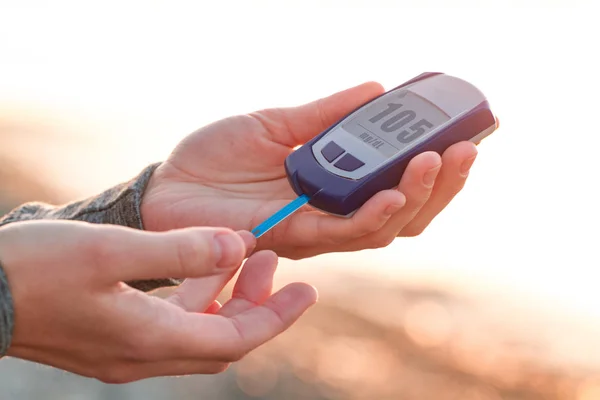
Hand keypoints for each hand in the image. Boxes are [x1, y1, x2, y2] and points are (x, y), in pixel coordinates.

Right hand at [0, 220, 315, 382]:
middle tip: (276, 264)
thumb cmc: (35, 270)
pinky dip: (196, 302)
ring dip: (226, 301)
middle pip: (223, 341)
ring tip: (243, 258)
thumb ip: (181, 249)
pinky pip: (171, 327)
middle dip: (257, 306)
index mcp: (149, 339)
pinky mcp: (109, 340)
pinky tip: (198, 270)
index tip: (307, 289)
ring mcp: (124, 353)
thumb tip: (239, 246)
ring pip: (198, 335)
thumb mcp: (112, 249)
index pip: (236, 339)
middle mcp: (143, 356)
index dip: (276, 316)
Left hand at [141, 82, 478, 258]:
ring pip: (381, 228)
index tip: (459, 138)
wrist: (169, 185)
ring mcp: (313, 229)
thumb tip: (377, 90)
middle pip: (403, 213)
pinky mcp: (289, 237)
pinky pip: (339, 234)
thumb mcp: (277, 124)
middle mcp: (331, 213)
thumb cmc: (218, 157)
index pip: (396, 185)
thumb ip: (326, 115)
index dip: (432, 170)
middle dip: (438, 186)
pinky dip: (369, 216)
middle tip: (463, 151)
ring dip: (413, 198)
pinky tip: (390, 196)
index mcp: (334, 185)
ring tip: (433, 163)